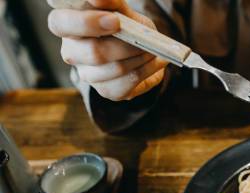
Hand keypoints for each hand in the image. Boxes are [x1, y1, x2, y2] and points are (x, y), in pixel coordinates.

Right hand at [48, 0, 166, 100]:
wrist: (143, 51)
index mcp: (68, 25)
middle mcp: (72, 51)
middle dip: (124, 45)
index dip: (85, 22)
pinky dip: (147, 70)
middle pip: (92, 52)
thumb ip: (112, 4)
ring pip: (115, 68)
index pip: (59, 22)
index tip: (114, 19)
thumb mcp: (122, 10)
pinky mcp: (106, 91)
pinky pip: (128, 83)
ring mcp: (87, 74)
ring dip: (140, 56)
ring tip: (152, 48)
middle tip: (141, 37)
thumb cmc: (126, 25)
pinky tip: (154, 61)